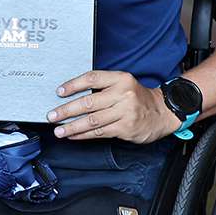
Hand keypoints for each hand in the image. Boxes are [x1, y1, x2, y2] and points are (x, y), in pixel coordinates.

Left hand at [45, 70, 179, 143]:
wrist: (163, 112)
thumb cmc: (138, 98)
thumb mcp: (123, 84)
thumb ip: (102, 87)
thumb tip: (72, 95)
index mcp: (121, 79)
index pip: (92, 79)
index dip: (73, 85)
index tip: (59, 92)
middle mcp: (123, 94)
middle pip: (88, 102)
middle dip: (66, 110)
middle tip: (52, 115)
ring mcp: (125, 112)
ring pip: (92, 120)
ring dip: (72, 126)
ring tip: (58, 130)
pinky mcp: (125, 128)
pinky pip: (99, 132)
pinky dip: (83, 135)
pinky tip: (73, 135)